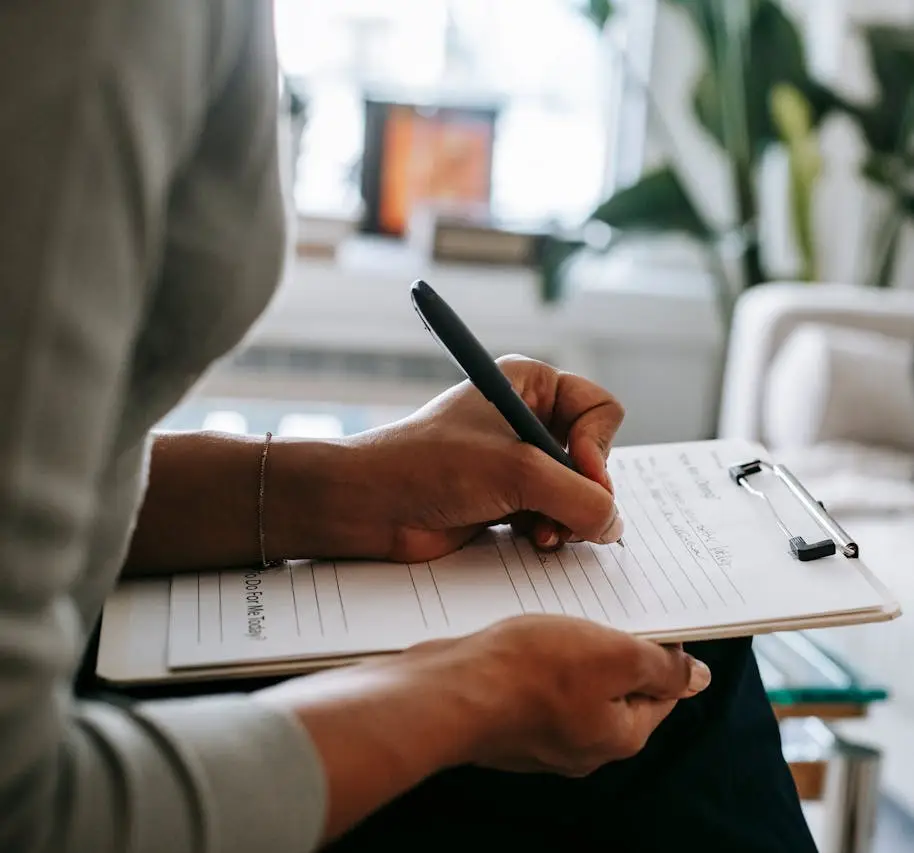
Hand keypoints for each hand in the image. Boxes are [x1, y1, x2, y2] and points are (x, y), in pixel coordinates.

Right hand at [255, 614, 709, 839]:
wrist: (447, 691)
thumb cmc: (528, 672)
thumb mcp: (612, 655)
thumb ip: (661, 666)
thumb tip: (698, 678)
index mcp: (619, 736)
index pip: (662, 691)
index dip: (662, 650)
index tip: (648, 615)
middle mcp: (583, 746)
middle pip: (616, 688)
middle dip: (612, 647)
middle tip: (601, 608)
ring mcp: (541, 737)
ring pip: (574, 684)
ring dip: (572, 650)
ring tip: (558, 616)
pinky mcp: (507, 721)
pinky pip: (536, 686)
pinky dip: (536, 660)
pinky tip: (523, 636)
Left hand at [276, 355, 624, 562]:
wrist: (370, 505)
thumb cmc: (431, 466)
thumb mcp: (517, 472)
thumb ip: (580, 498)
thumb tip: (614, 525)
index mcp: (530, 385)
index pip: (600, 410)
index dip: (599, 447)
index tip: (582, 475)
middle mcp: (527, 418)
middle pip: (593, 456)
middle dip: (583, 491)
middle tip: (564, 515)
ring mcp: (517, 460)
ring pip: (576, 491)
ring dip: (567, 517)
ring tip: (544, 534)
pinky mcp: (506, 497)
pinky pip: (553, 514)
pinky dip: (550, 530)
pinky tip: (532, 540)